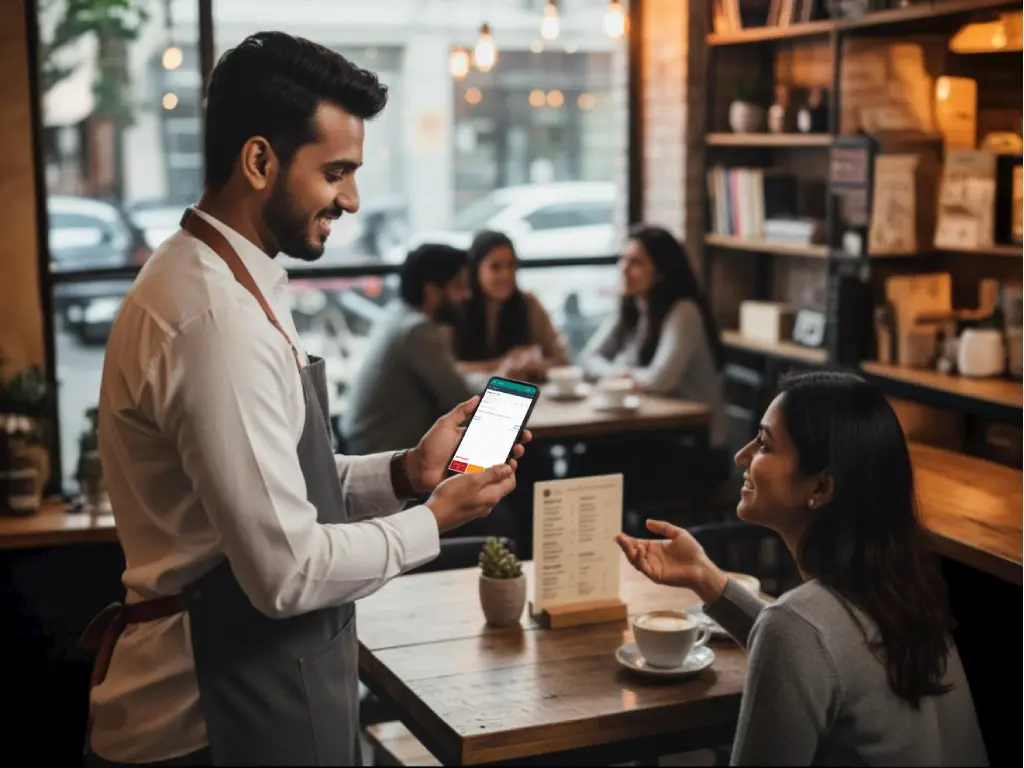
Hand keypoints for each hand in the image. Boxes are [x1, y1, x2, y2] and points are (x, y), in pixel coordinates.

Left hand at [407, 397, 532, 493]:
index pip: (494, 428)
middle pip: (502, 443)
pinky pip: (491, 474)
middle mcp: (477, 449)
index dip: (509, 425)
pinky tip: (508, 467)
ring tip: (516, 452)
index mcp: (472, 435)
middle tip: (523, 437)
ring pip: (500, 459)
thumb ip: (460, 411)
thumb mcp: (445, 424)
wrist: (419, 470)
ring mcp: (477, 463)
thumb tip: (476, 398)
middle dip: (516, 440)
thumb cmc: (430, 447)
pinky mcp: (474, 476)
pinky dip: (501, 470)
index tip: (520, 421)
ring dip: (512, 455)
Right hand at [426, 464, 516, 532]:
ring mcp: (478, 508)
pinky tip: (465, 479)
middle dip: (499, 473)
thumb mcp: (473, 480)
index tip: (506, 459)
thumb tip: (508, 469)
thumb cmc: (452, 497)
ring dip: (486, 478)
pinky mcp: (467, 510)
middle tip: (491, 460)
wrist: (434, 516)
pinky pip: (477, 495)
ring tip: (477, 467)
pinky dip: (476, 485)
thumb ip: (492, 474)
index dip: (510, 470)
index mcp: (492, 496)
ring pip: (487, 490)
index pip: (510, 483)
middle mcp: (488, 504)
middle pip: (500, 486)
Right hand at [615, 520, 727, 603]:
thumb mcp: (678, 534)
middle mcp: (651, 558)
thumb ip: (663, 527)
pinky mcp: (656, 575)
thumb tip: (646, 522)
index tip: (620, 534)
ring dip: (628, 551)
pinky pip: (644, 568)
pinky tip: (640, 549)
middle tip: (618, 537)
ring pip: (635, 560)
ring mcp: (652, 567)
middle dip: (625, 545)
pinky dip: (639, 559)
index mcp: (655, 548)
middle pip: (633, 552)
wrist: (701, 567)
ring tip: (625, 542)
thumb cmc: (692, 551)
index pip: (637, 543)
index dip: (628, 540)